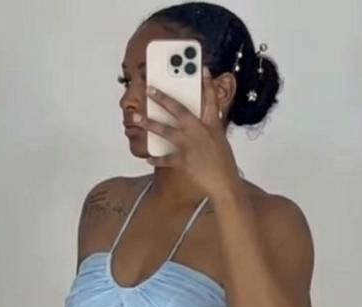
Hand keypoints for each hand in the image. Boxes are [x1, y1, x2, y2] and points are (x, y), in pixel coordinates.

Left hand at [136, 67, 240, 199]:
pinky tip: (148, 158)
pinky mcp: (183, 160)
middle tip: (150, 88)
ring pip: (165, 130)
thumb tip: (202, 121)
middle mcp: (198, 130)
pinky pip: (165, 159)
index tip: (203, 69)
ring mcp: (188, 144)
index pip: (210, 99)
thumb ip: (210, 127)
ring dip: (149, 123)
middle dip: (163, 98)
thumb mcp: (220, 140)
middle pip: (178, 109)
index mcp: (212, 124)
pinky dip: (157, 159)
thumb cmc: (224, 163)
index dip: (207, 83)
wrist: (224, 183)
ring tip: (136, 118)